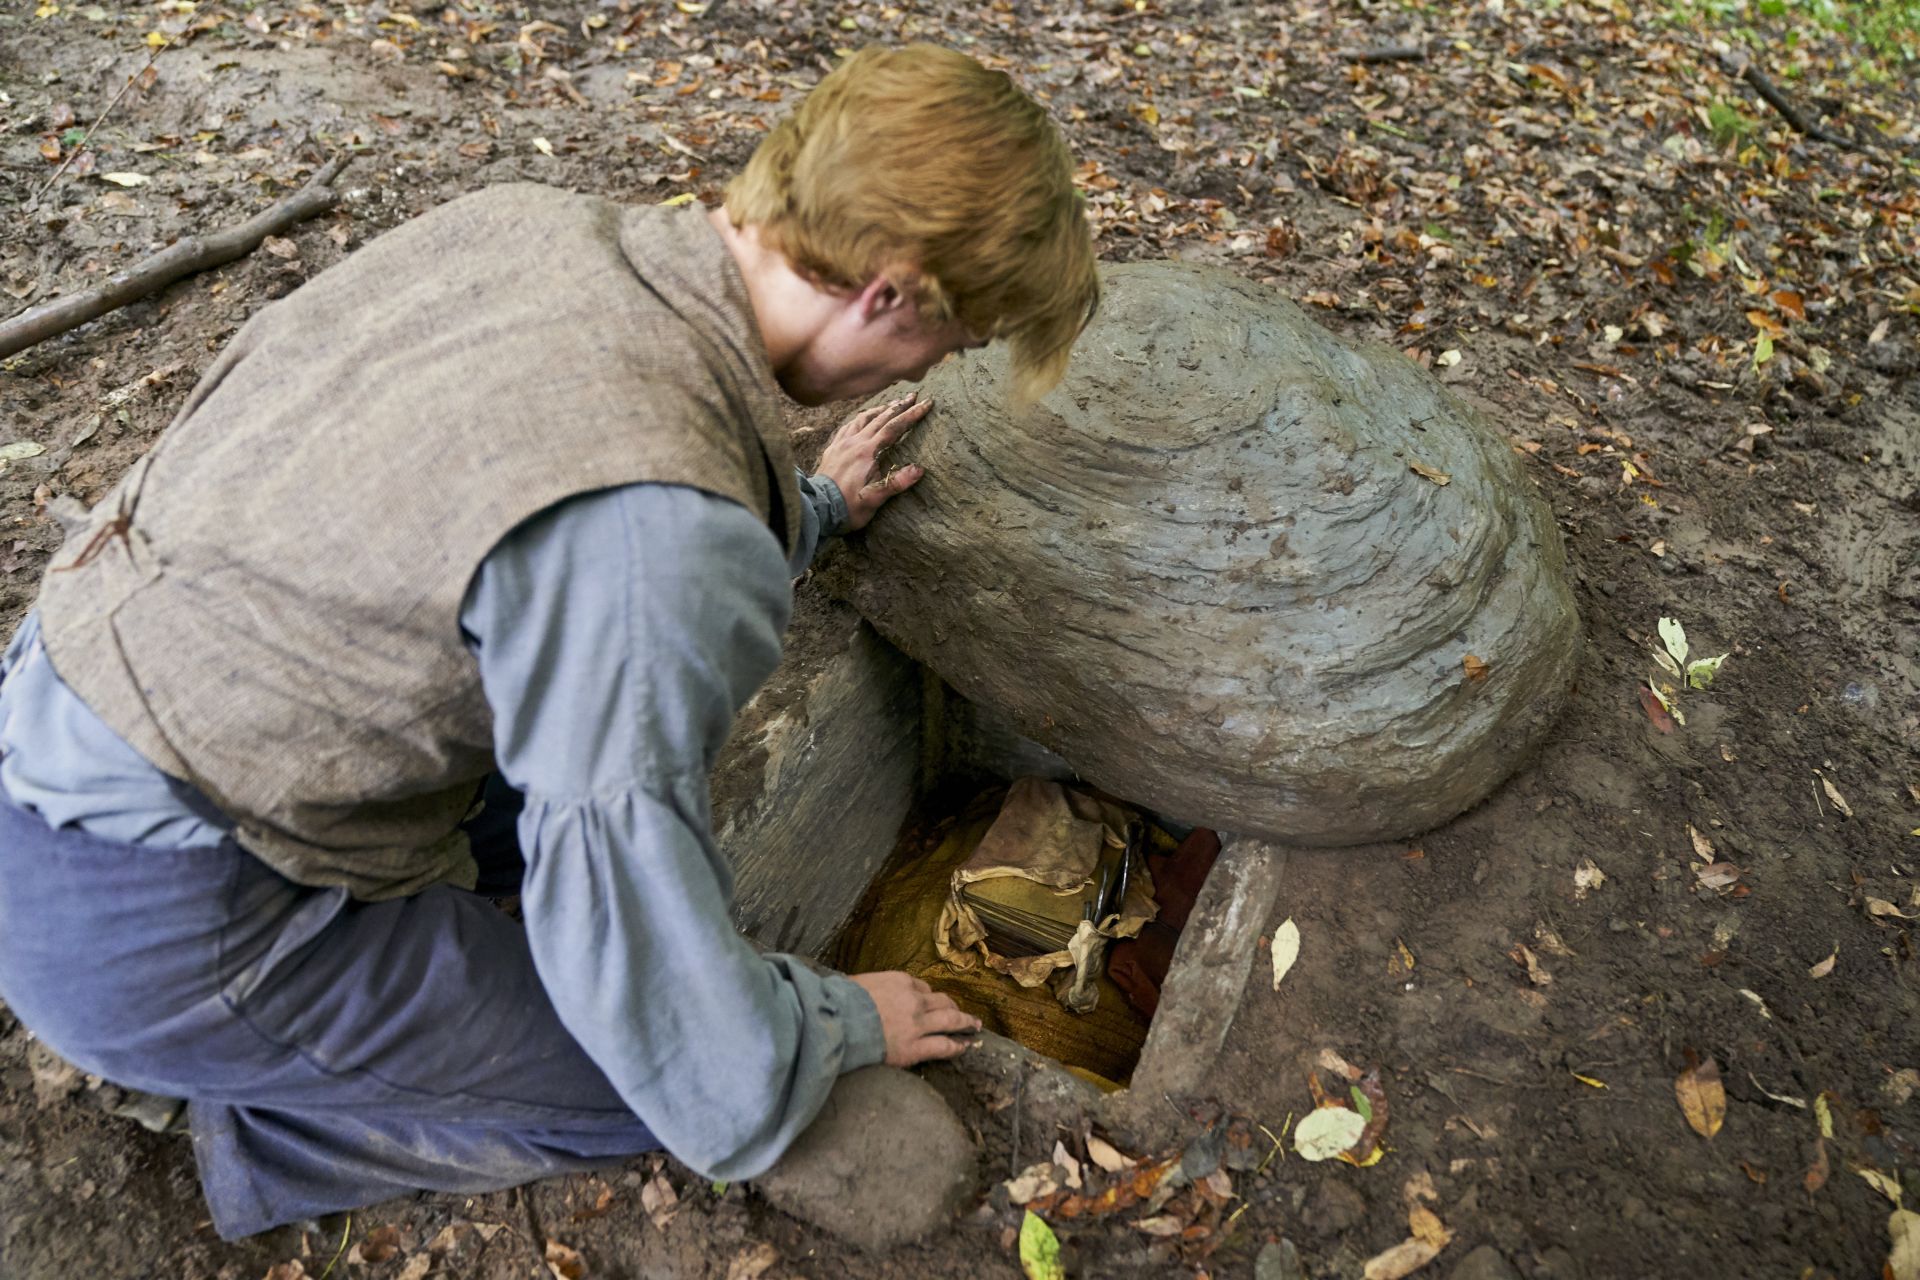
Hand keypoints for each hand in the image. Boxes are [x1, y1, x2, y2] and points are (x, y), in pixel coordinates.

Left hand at [816, 394, 932, 531]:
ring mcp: (842, 444)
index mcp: (867, 452)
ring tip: (891, 403)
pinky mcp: (833, 449)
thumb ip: (896, 483)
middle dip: (899, 406)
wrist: (817, 508)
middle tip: (913, 396)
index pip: (894, 428)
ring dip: (879, 409)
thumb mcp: (874, 499)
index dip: (912, 415)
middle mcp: (855, 442)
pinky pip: (847, 426)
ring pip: (863, 419)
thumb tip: (919, 469)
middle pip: (881, 418)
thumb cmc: (848, 507)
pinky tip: (862, 419)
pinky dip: (859, 419)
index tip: (926, 403)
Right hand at [849, 971, 979, 1066]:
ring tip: (974, 1026)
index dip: (928, 997)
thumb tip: (868, 994)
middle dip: (953, 1007)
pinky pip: (944, 1046)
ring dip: (965, 1023)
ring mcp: (917, 1024)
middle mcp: (914, 1000)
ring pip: (951, 1021)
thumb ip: (874, 988)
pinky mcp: (915, 1048)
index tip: (931, 1003)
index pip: (923, 988)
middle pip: (942, 1002)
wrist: (836, 1022)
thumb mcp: (859, 984)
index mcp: (901, 981)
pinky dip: (957, 1046)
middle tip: (961, 1013)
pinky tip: (964, 1047)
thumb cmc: (840, 1002)